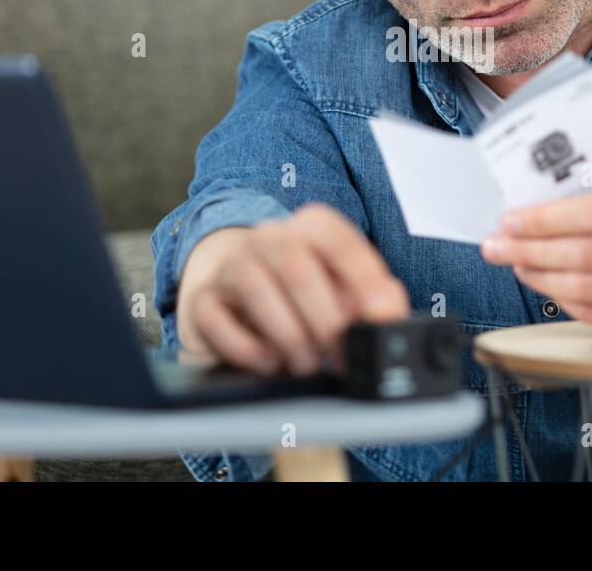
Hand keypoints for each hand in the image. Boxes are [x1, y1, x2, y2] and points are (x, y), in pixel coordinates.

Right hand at [177, 203, 409, 374]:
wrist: (238, 288)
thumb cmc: (305, 292)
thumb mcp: (345, 289)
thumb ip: (373, 298)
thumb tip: (388, 316)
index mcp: (311, 228)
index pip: (337, 238)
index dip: (363, 277)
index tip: (381, 315)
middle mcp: (269, 239)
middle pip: (297, 266)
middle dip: (326, 318)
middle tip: (342, 354)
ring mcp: (231, 266)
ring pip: (255, 287)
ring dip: (289, 334)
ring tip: (309, 363)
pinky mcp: (202, 300)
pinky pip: (216, 319)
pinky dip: (247, 348)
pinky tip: (271, 362)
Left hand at [480, 181, 591, 324]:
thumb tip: (536, 213)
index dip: (546, 220)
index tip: (512, 221)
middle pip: (586, 252)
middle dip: (532, 250)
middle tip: (497, 247)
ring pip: (591, 286)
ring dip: (544, 277)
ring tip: (517, 266)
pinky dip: (569, 301)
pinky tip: (548, 288)